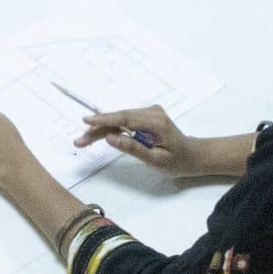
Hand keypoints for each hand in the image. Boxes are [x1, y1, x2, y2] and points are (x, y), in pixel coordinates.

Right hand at [76, 106, 197, 172]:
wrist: (193, 156)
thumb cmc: (177, 162)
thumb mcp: (155, 160)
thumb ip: (133, 148)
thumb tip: (110, 137)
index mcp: (156, 122)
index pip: (125, 118)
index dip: (104, 120)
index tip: (86, 121)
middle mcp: (152, 112)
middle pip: (119, 117)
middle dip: (98, 127)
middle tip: (80, 139)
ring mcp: (150, 112)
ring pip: (120, 118)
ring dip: (103, 128)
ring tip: (85, 139)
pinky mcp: (147, 116)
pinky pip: (126, 120)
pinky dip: (112, 127)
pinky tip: (99, 134)